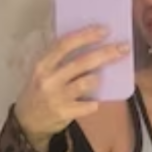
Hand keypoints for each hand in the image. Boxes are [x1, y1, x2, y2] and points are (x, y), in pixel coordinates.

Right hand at [14, 25, 129, 151]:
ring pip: (88, 82)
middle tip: (124, 47)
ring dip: (97, 80)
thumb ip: (61, 59)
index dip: (86, 35)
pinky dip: (94, 103)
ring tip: (95, 81)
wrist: (27, 122)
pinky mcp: (65, 112)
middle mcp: (49, 78)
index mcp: (43, 64)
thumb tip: (92, 43)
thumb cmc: (41, 90)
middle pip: (82, 62)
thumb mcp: (44, 71)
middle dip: (106, 53)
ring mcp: (57, 96)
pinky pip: (90, 104)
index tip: (105, 29)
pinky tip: (91, 102)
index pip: (65, 44)